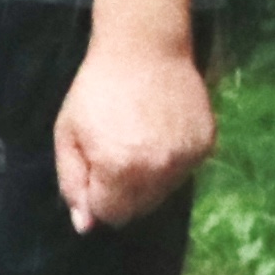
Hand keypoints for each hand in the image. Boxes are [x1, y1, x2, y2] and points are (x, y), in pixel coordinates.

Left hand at [53, 36, 210, 228]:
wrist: (144, 48)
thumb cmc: (96, 89)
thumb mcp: (68, 134)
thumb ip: (73, 182)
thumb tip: (86, 225)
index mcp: (119, 169)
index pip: (111, 215)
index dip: (97, 198)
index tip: (94, 172)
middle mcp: (158, 170)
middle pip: (139, 209)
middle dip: (121, 192)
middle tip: (114, 153)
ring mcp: (187, 159)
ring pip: (164, 193)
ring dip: (147, 179)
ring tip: (137, 139)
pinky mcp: (206, 145)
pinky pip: (184, 171)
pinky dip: (170, 162)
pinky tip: (159, 132)